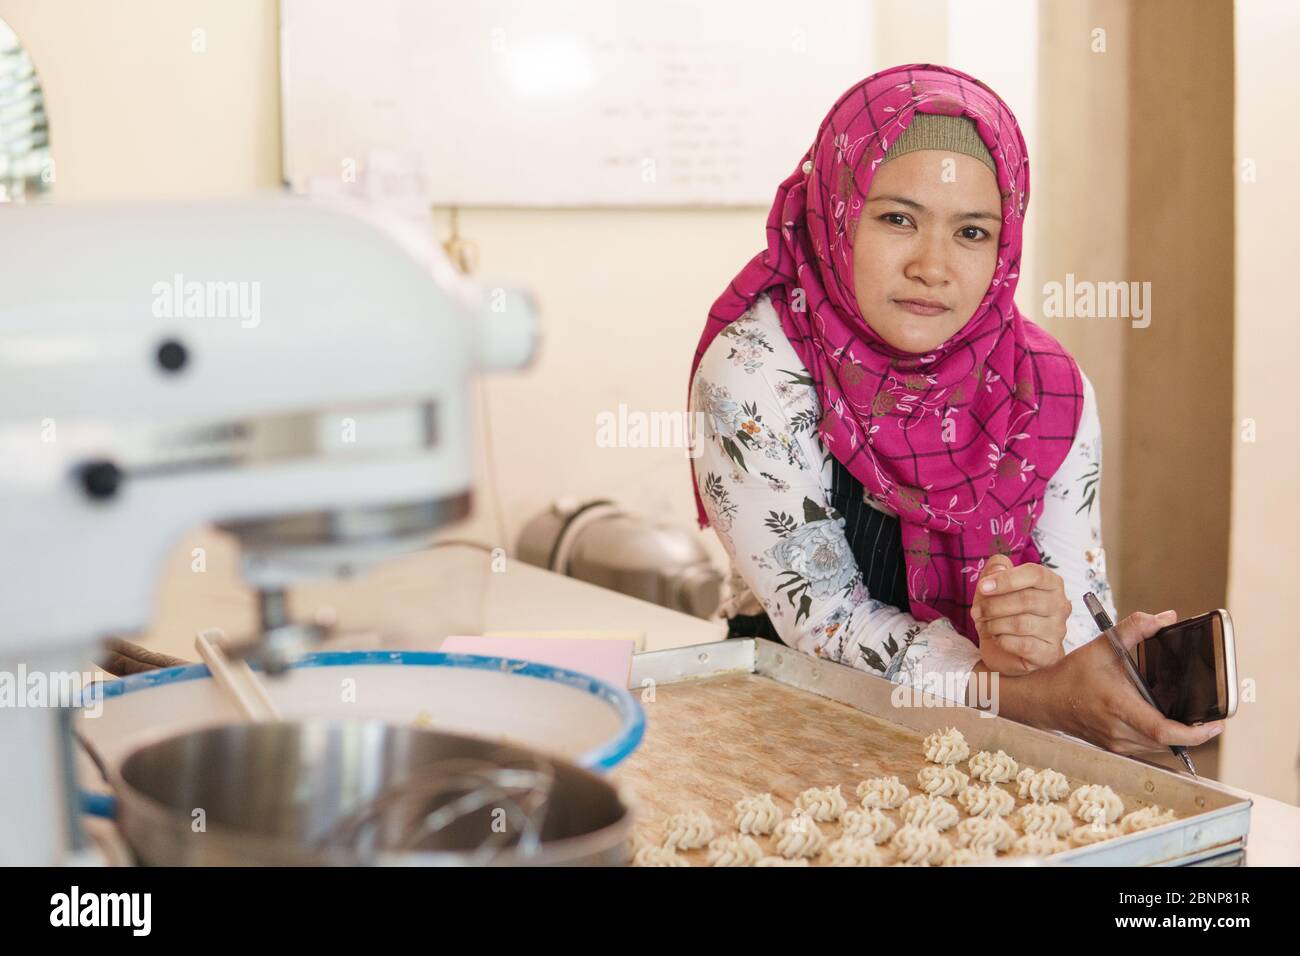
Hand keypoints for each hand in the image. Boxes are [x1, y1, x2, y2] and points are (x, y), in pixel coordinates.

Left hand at [971, 555, 1069, 674]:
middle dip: (993, 606)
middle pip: (1026, 599)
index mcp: (1051, 583)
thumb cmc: (1003, 612)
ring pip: (1022, 623)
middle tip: (976, 611)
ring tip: (984, 625)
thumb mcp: (993, 585)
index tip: (983, 587)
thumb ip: (996, 568)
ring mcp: (1058, 630)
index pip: (1035, 574)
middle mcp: (1060, 605)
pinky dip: (1002, 640)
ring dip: (995, 624)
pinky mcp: (1049, 652)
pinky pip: (1023, 645)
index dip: (1006, 579)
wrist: (1007, 648)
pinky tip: (997, 638)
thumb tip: (999, 568)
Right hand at [1032, 609, 1225, 753]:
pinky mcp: (1115, 748)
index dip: (1195, 733)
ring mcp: (1117, 743)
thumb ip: (1135, 628)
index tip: (1217, 724)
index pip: (1164, 731)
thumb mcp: (1103, 646)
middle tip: (1210, 715)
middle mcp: (1119, 731)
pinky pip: (1148, 747)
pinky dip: (1161, 736)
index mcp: (1118, 706)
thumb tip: (1166, 618)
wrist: (1044, 700)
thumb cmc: (1072, 674)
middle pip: (1169, 742)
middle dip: (1193, 731)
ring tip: (1190, 716)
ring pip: (1160, 747)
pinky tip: (1163, 719)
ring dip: (1177, 734)